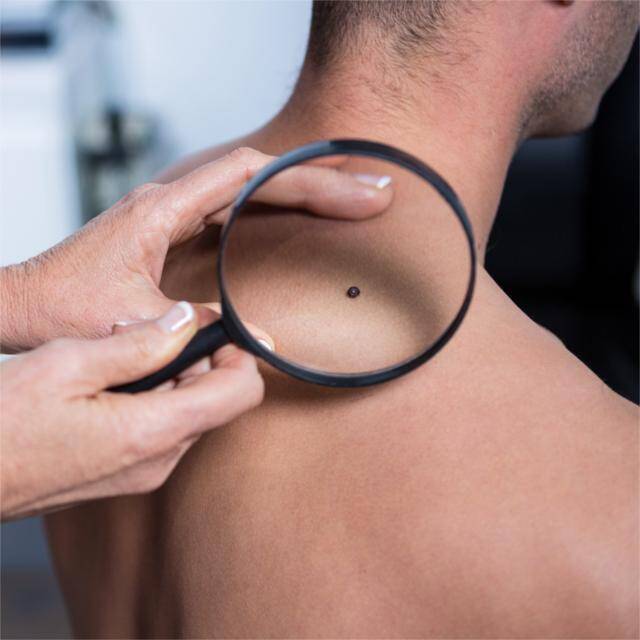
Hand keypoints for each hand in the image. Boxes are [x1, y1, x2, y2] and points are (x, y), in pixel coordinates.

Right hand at [0, 302, 263, 520]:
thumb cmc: (1, 423)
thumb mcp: (69, 364)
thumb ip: (139, 344)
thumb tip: (187, 322)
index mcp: (152, 431)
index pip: (240, 391)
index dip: (239, 353)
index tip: (217, 328)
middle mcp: (159, 460)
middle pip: (215, 399)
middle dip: (194, 359)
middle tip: (143, 334)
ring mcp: (143, 473)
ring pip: (189, 411)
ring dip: (168, 377)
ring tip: (115, 357)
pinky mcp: (127, 476)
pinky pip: (162, 429)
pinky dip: (151, 399)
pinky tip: (108, 384)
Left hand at [2, 147, 391, 351]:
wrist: (23, 303)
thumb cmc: (63, 308)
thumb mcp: (132, 325)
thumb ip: (192, 329)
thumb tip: (251, 338)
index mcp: (163, 208)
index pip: (251, 173)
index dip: (308, 180)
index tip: (355, 193)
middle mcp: (172, 199)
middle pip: (264, 173)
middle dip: (324, 182)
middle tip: (376, 193)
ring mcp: (175, 210)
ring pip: (253, 185)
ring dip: (305, 190)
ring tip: (354, 199)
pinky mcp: (176, 227)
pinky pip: (238, 205)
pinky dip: (278, 205)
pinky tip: (303, 214)